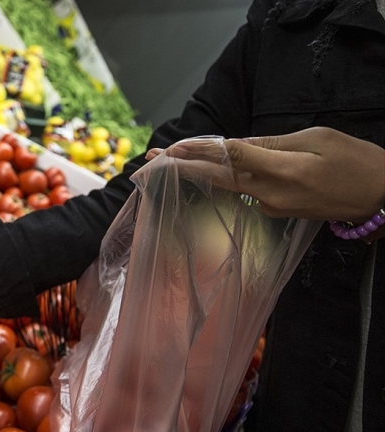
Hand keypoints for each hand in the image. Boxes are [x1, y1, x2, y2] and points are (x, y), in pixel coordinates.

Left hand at [146, 127, 384, 223]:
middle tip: (150, 159)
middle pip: (218, 177)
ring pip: (228, 185)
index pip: (231, 158)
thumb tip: (237, 144)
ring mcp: (272, 207)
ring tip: (168, 162)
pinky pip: (244, 192)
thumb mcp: (317, 139)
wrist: (380, 197)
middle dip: (182, 167)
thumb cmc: (355, 161)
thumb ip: (273, 143)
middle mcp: (271, 193)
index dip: (199, 152)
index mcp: (282, 170)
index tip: (172, 148)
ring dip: (198, 173)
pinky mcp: (276, 212)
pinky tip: (207, 170)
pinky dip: (223, 180)